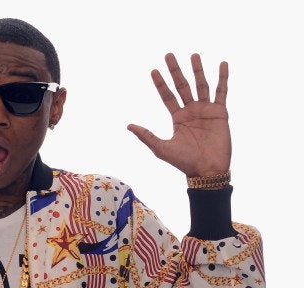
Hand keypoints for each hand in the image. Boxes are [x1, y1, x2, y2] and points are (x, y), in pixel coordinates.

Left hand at [127, 53, 230, 176]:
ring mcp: (206, 110)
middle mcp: (191, 111)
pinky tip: (222, 64)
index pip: (167, 96)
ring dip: (197, 70)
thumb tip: (128, 125)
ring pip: (201, 85)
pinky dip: (223, 78)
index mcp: (177, 118)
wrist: (207, 170)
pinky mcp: (220, 113)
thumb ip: (146, 135)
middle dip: (175, 70)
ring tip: (193, 54)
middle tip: (168, 54)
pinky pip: (222, 92)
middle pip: (182, 85)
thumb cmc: (184, 162)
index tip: (153, 70)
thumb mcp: (161, 148)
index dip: (160, 83)